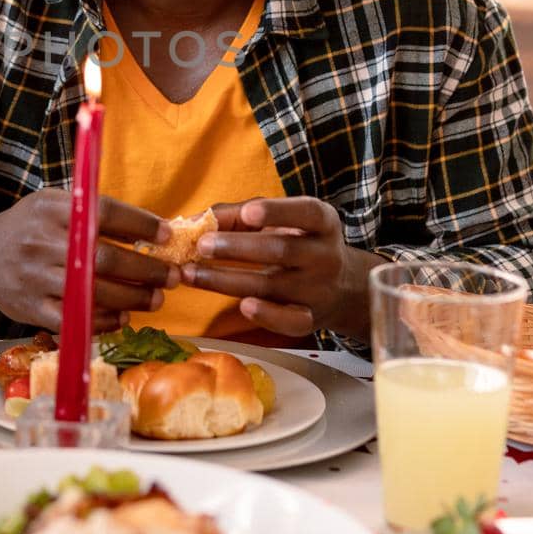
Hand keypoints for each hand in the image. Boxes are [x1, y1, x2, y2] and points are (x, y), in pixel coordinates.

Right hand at [0, 190, 180, 332]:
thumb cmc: (27, 228)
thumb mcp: (52, 205)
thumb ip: (92, 212)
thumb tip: (149, 229)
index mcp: (51, 209)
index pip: (104, 212)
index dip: (140, 224)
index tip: (166, 235)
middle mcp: (41, 241)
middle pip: (103, 257)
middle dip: (146, 270)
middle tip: (173, 277)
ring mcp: (35, 277)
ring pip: (94, 291)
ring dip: (133, 298)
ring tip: (155, 299)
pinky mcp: (31, 308)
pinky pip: (75, 318)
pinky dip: (104, 320)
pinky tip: (123, 317)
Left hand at [182, 197, 384, 340]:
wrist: (341, 287)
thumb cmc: (296, 241)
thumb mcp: (279, 220)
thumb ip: (236, 215)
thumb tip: (192, 222)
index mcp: (321, 222)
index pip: (305, 212)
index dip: (277, 212)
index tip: (247, 213)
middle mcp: (325, 255)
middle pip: (282, 250)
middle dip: (239, 248)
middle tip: (202, 245)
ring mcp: (319, 290)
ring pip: (272, 285)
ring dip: (227, 281)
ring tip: (191, 274)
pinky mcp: (310, 319)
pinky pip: (290, 321)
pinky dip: (268, 315)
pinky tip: (243, 305)